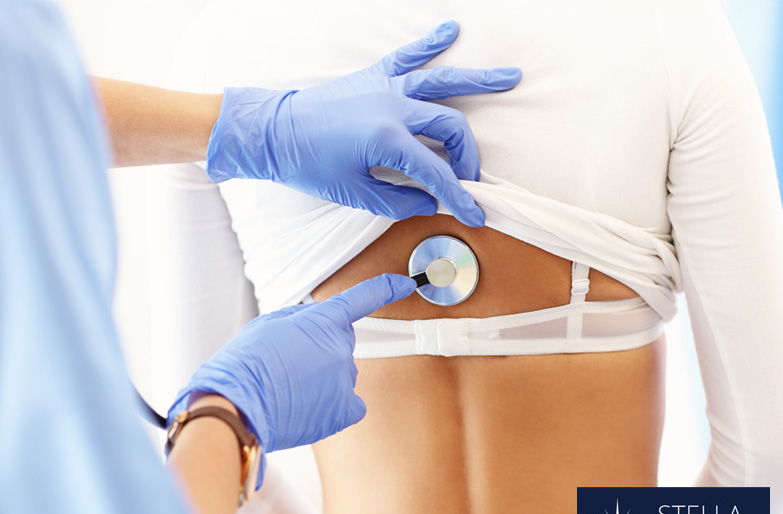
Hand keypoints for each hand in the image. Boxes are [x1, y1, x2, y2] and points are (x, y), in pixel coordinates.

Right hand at [168, 274, 415, 485]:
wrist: (236, 404)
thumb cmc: (246, 362)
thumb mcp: (270, 322)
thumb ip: (302, 319)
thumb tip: (316, 327)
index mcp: (324, 320)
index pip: (364, 298)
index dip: (387, 288)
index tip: (405, 284)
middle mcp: (342, 348)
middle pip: (341, 342)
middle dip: (320, 348)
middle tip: (287, 362)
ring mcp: (346, 380)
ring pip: (342, 373)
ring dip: (321, 377)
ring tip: (289, 387)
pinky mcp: (344, 411)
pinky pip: (352, 404)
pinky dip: (336, 405)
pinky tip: (312, 407)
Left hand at [205, 21, 521, 226]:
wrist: (271, 132)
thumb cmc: (307, 164)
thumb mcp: (354, 193)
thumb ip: (397, 201)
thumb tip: (429, 203)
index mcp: (387, 139)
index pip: (437, 171)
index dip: (459, 196)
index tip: (475, 213)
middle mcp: (393, 106)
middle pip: (450, 126)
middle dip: (467, 155)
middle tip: (471, 175)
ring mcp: (385, 87)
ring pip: (442, 81)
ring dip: (479, 80)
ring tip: (511, 77)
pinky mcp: (372, 76)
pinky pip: (407, 56)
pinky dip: (429, 43)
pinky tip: (451, 30)